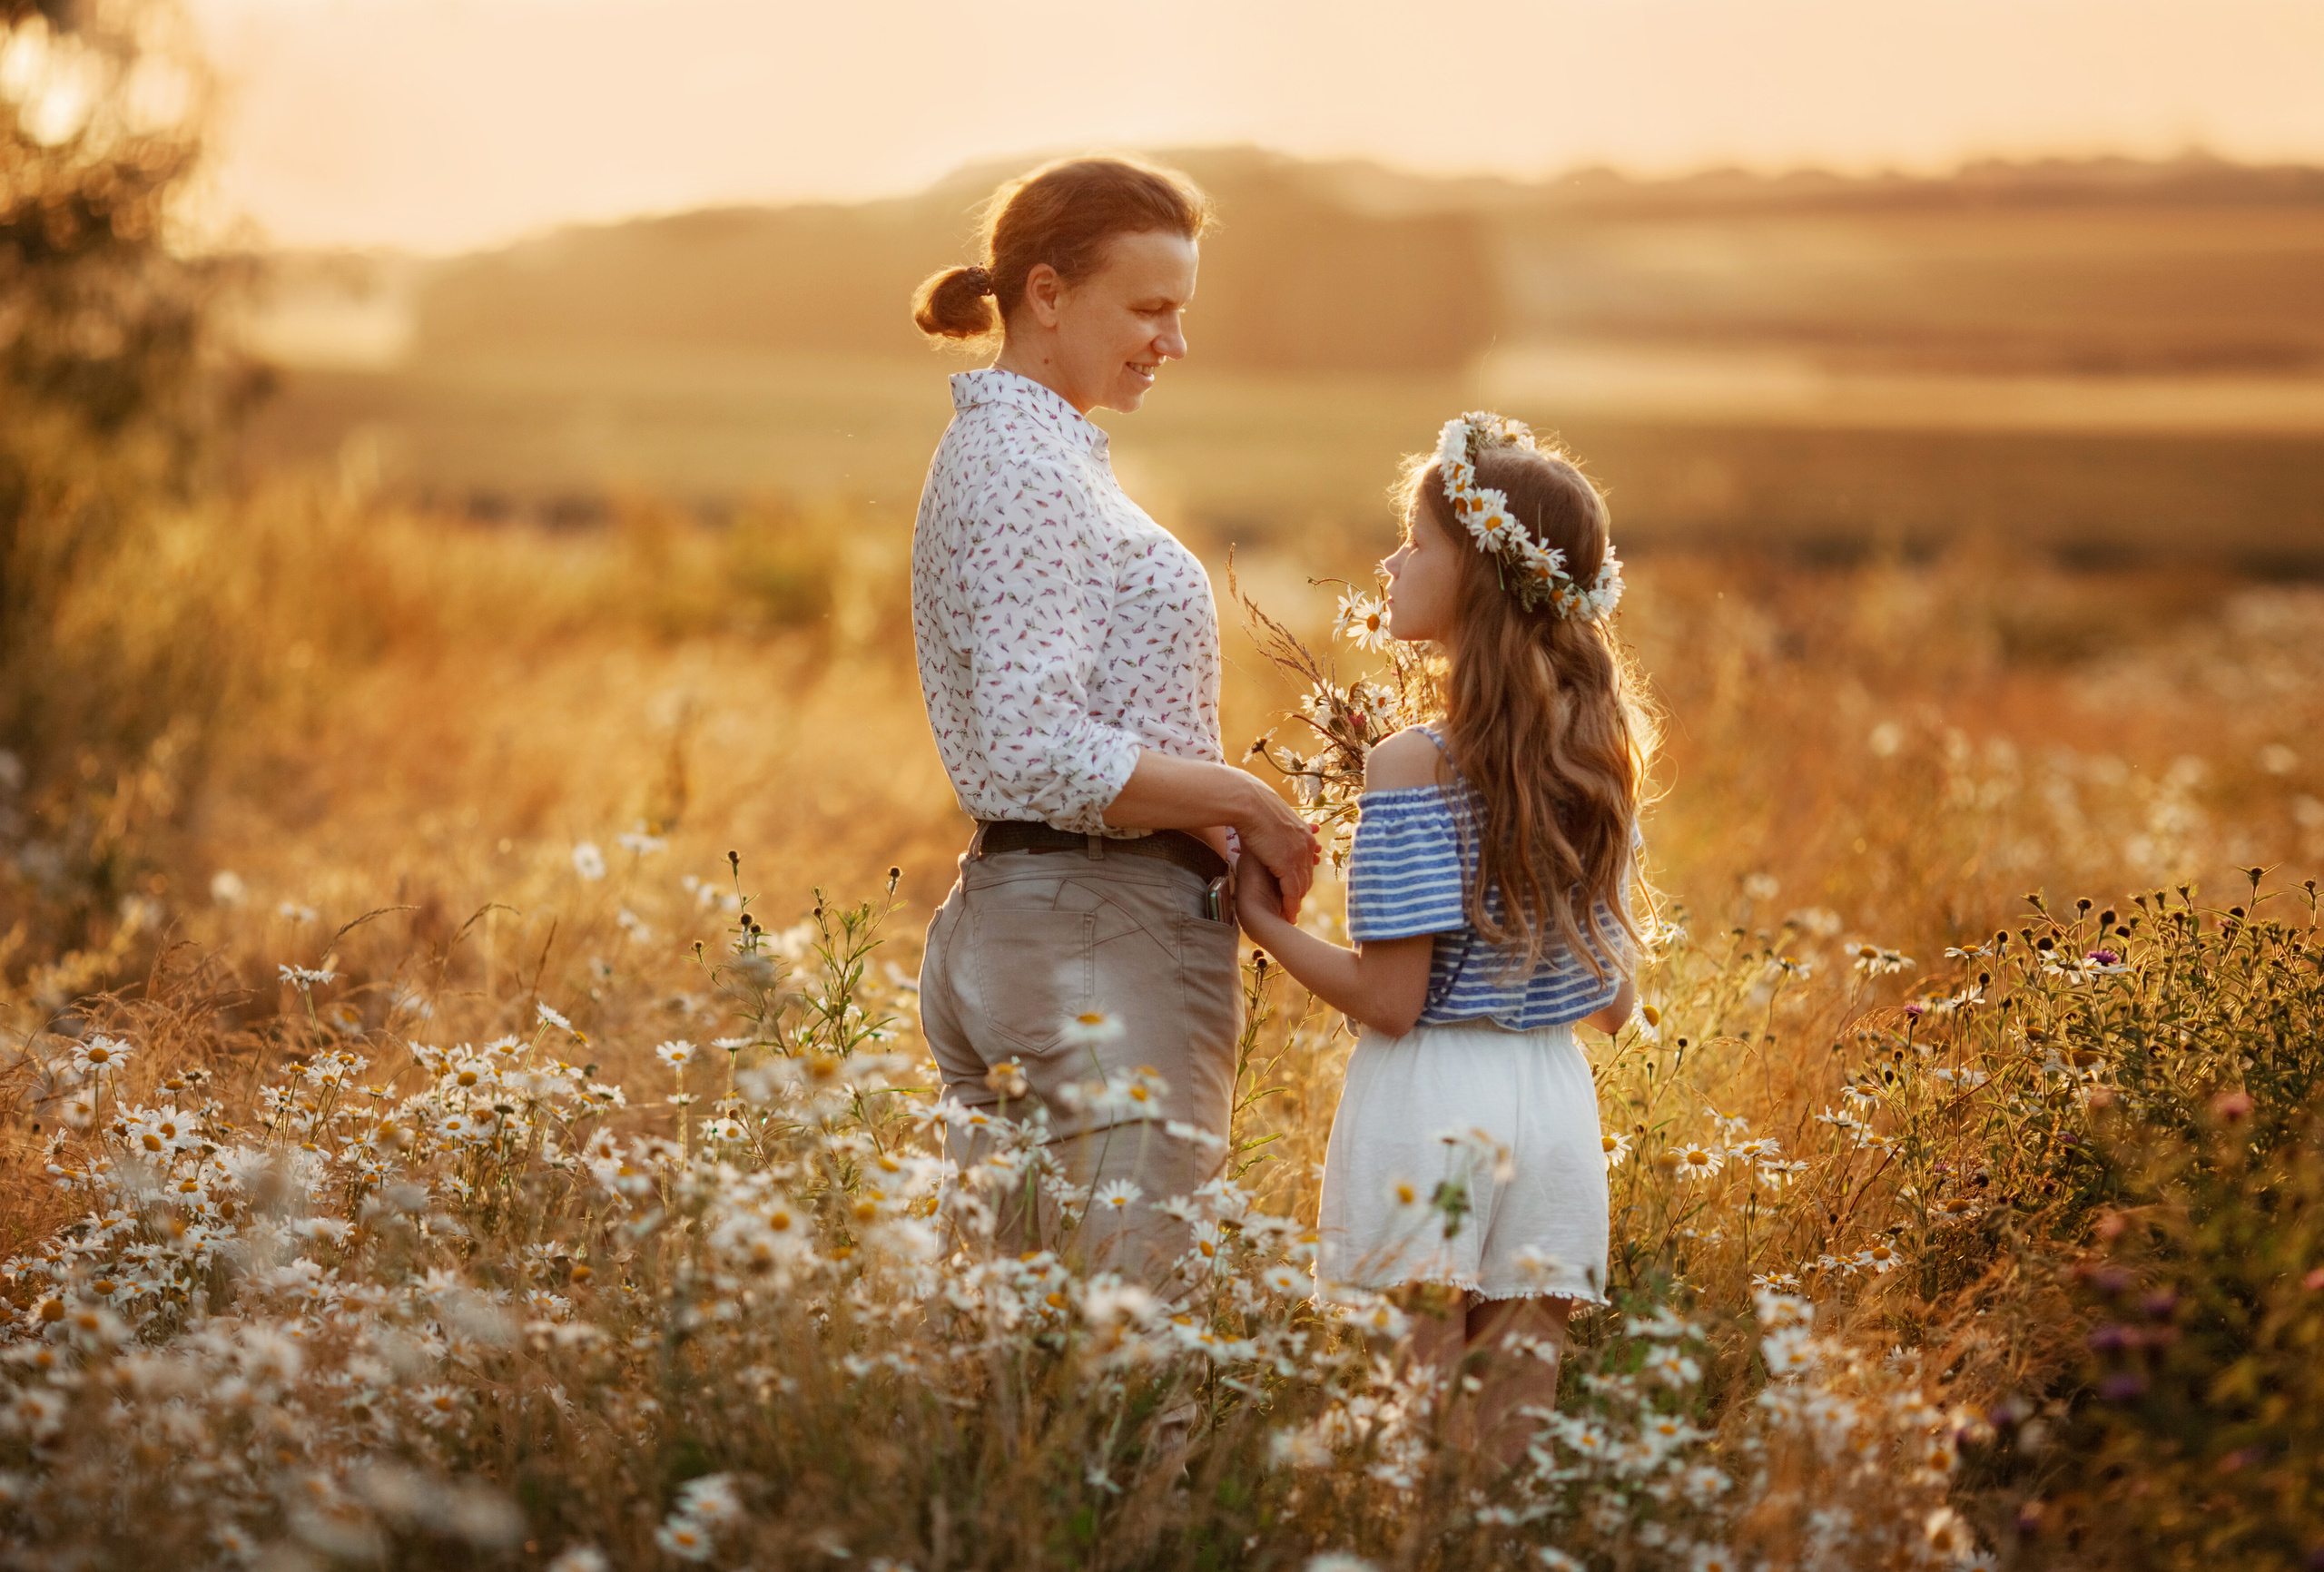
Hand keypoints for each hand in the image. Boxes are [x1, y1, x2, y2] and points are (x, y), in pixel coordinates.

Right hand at [1235, 790, 1318, 920]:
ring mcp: (1298, 855)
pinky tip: (1287, 914)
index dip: (1301, 876)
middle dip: (1300, 891)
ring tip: (1291, 914)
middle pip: (1306, 875)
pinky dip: (1290, 905)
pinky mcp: (1287, 864)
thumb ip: (1276, 824)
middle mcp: (1306, 845)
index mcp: (1304, 833)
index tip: (1297, 888)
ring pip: (1301, 885)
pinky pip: (1292, 891)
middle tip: (1294, 905)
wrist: (1249, 803)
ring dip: (1296, 902)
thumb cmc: (1254, 805)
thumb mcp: (1271, 814)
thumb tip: (1269, 825)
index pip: (1307, 861)